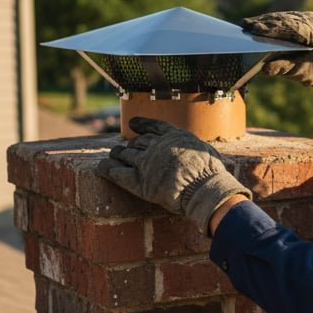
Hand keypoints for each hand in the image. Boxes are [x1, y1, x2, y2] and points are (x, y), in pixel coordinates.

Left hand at [96, 118, 251, 233]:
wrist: (205, 188)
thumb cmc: (212, 174)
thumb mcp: (206, 150)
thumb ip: (196, 148)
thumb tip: (201, 151)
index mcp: (173, 136)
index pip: (153, 127)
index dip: (141, 124)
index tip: (133, 124)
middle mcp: (157, 146)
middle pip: (137, 142)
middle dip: (130, 144)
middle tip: (123, 148)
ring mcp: (146, 163)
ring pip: (125, 154)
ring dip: (117, 154)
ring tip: (112, 155)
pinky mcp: (139, 182)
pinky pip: (116, 172)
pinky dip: (107, 169)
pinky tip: (100, 167)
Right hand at [240, 10, 312, 99]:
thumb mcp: (302, 72)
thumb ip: (284, 69)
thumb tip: (265, 69)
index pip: (290, 27)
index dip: (272, 28)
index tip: (255, 30)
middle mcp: (310, 20)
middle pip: (283, 20)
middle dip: (263, 23)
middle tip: (244, 25)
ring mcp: (304, 17)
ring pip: (280, 18)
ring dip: (262, 21)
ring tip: (244, 25)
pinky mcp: (298, 19)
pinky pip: (280, 19)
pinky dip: (267, 23)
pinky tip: (253, 25)